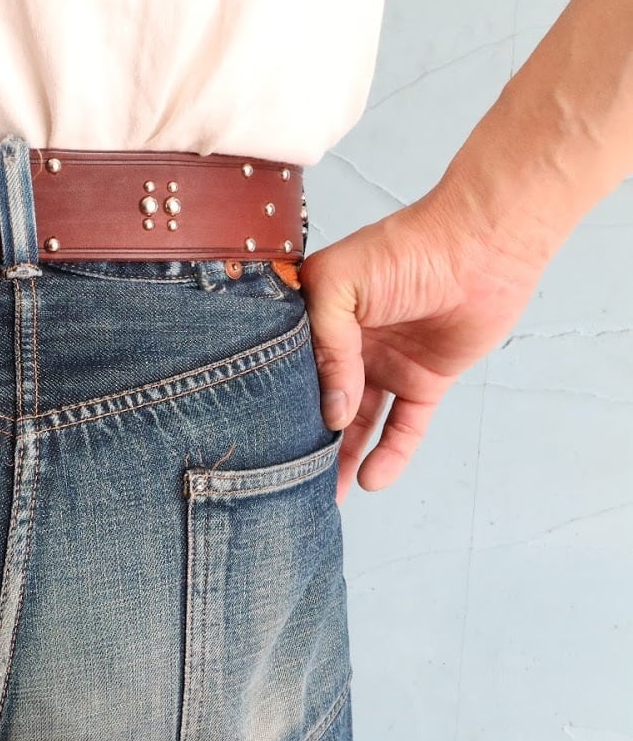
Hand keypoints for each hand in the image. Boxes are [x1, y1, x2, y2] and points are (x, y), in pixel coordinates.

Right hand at [300, 190, 545, 501]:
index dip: (272, 400)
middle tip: (284, 479)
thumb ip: (327, 346)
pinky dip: (391, 454)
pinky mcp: (425, 381)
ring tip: (325, 496)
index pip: (286, 367)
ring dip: (343, 458)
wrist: (483, 245)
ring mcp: (385, 364)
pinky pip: (404, 427)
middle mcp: (347, 344)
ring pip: (358, 423)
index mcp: (315, 315)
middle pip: (319, 401)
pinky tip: (372, 480)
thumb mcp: (341, 284)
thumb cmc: (407, 248)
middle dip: (304, 439)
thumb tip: (332, 413)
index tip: (257, 436)